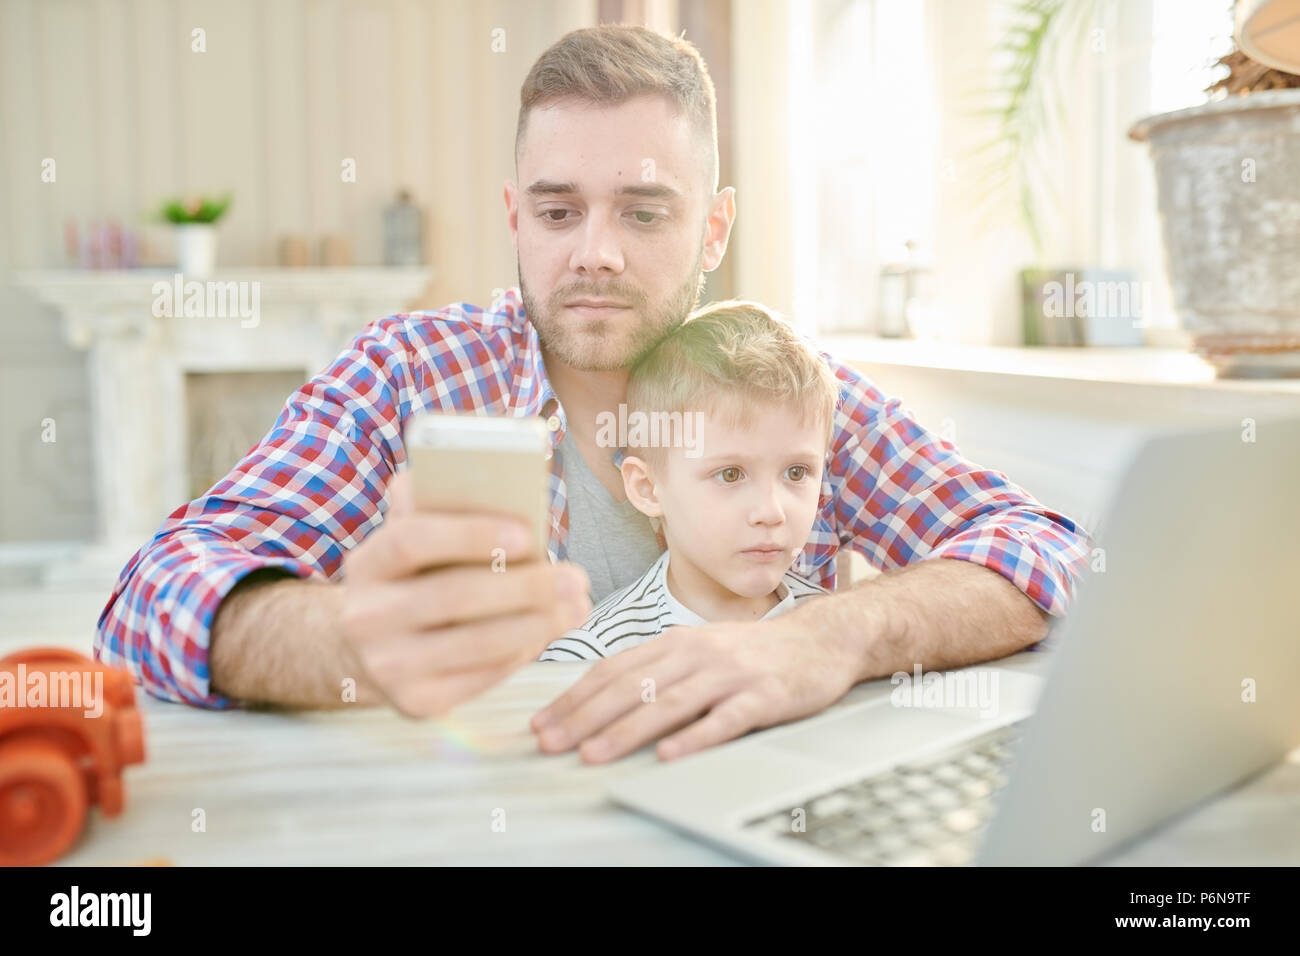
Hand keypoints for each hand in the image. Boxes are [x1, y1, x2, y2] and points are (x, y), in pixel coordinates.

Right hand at [339, 470, 590, 716]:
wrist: (367, 651)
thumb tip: (511, 495)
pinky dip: (523, 652)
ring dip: (538, 623)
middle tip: (576, 577)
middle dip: (526, 586)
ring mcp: (387, 665)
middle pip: (454, 596)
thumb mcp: (414, 539)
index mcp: (368, 563)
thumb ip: (443, 510)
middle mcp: (367, 616)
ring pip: (477, 643)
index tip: (527, 534)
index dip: (470, 534)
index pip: (411, 540)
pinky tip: (548, 632)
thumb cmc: (414, 580)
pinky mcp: (414, 703)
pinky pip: (483, 676)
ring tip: (577, 606)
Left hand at [529, 617, 858, 762]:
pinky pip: (725, 719)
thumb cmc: (753, 652)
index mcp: (676, 642)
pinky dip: (695, 737)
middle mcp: (697, 653)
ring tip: (594, 754)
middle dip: (585, 717)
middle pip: (632, 686)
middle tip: (551, 743)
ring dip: (627, 731)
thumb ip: (656, 669)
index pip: (613, 669)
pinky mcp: (763, 697)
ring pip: (669, 703)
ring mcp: (731, 674)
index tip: (543, 722)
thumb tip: (600, 697)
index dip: (574, 696)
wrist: (820, 640)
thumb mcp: (698, 650)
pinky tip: (670, 754)